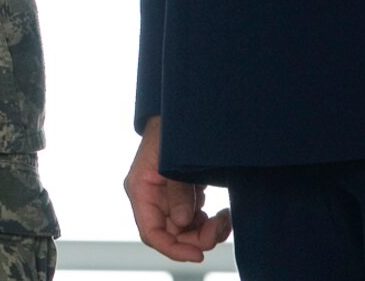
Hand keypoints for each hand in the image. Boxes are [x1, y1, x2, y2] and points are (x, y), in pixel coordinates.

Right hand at [125, 117, 229, 262]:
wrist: (178, 110)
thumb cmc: (170, 129)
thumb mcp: (173, 160)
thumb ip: (177, 192)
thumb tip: (182, 221)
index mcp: (140, 189)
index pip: (151, 232)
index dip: (173, 249)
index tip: (198, 253)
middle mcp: (150, 197)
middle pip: (171, 235)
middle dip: (197, 238)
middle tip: (220, 227)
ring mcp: (165, 197)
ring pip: (184, 230)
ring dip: (205, 231)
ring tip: (224, 218)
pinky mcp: (179, 194)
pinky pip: (192, 219)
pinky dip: (207, 222)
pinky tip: (219, 212)